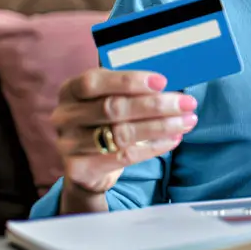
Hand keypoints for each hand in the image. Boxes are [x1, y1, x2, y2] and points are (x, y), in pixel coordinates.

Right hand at [52, 69, 197, 193]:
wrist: (85, 165)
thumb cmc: (103, 122)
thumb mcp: (108, 99)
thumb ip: (130, 90)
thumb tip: (168, 86)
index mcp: (70, 91)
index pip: (95, 81)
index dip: (128, 81)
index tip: (162, 82)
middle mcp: (64, 116)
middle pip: (113, 108)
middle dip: (155, 105)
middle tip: (186, 103)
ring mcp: (69, 144)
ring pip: (121, 134)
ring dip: (160, 127)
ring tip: (186, 121)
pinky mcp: (79, 168)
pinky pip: (124, 157)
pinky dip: (153, 147)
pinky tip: (173, 139)